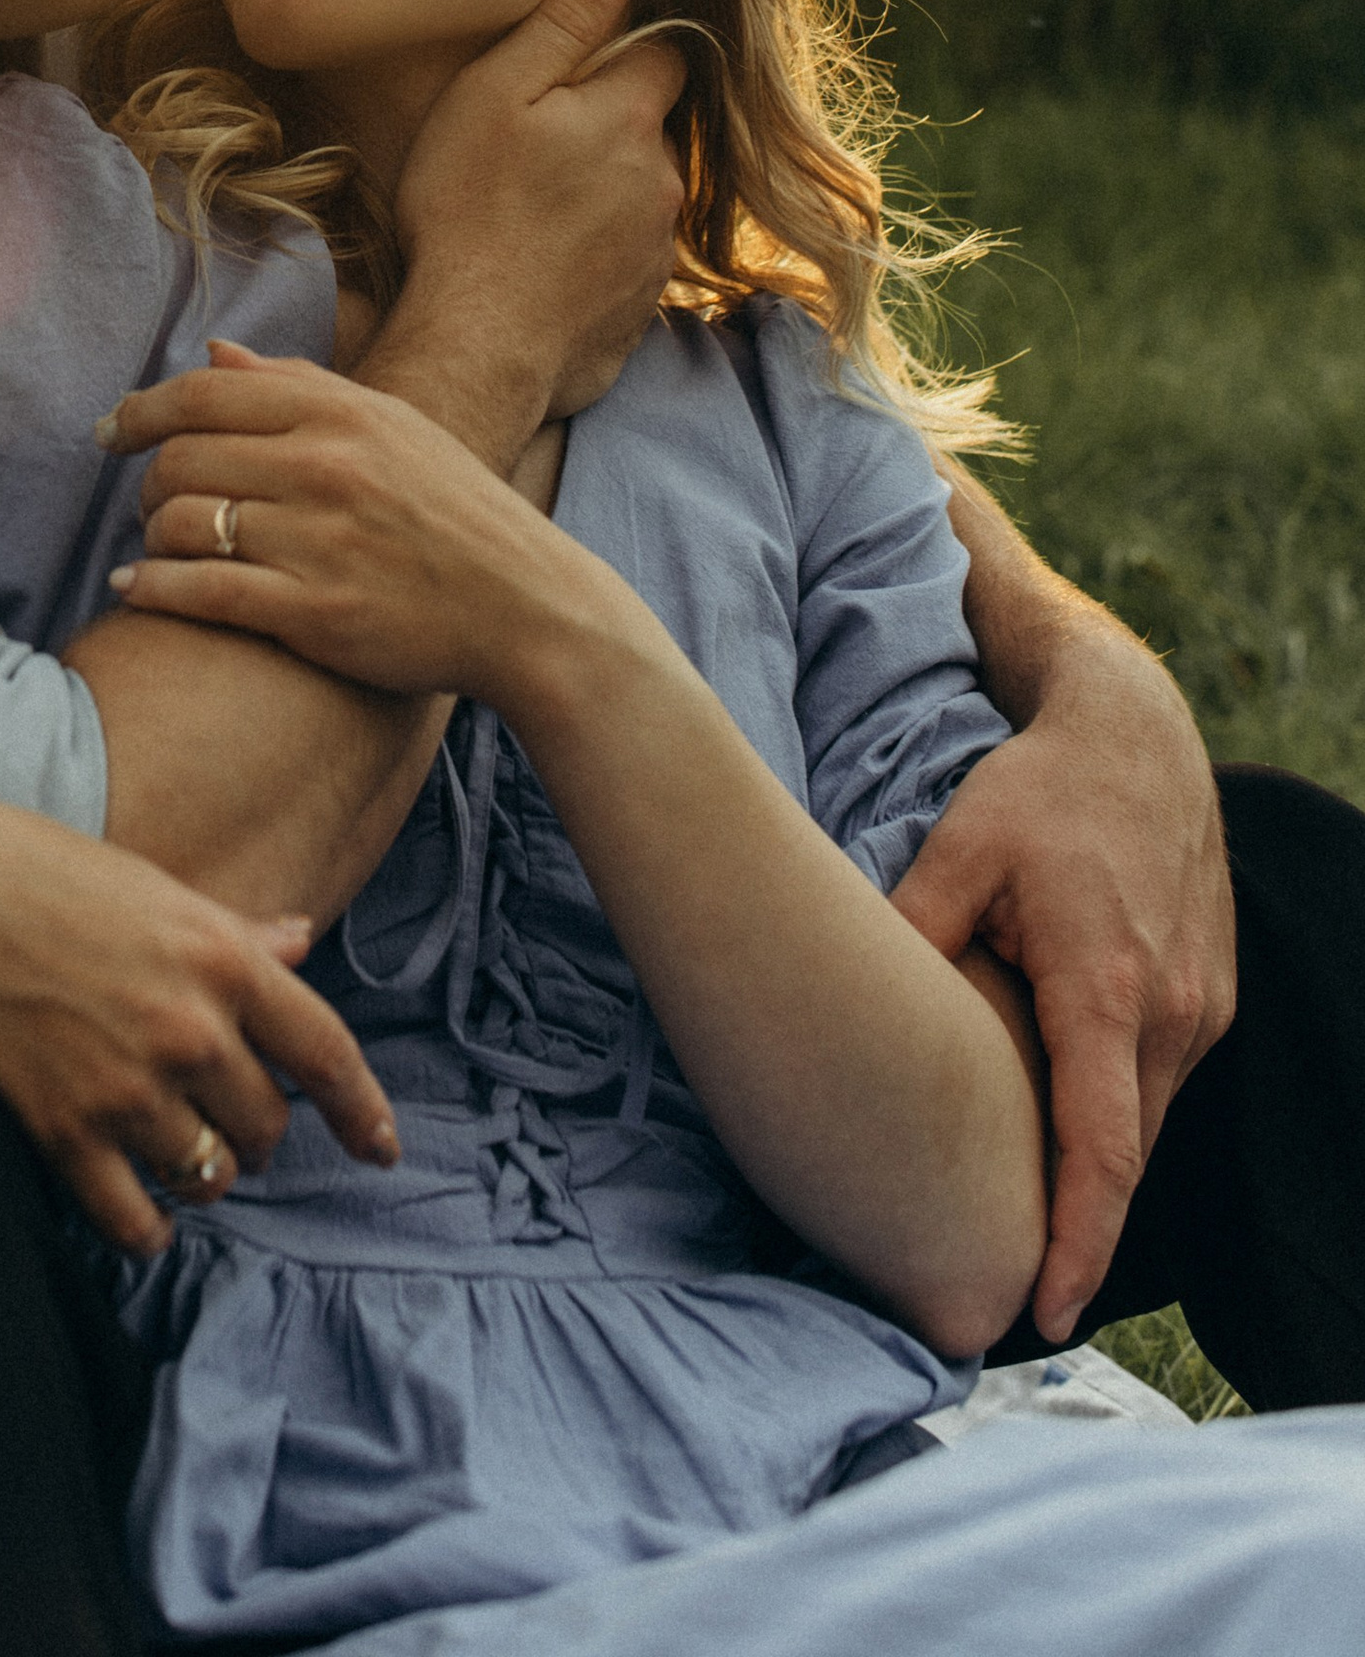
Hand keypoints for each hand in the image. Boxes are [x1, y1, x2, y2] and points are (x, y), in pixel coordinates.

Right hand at [0, 784, 400, 1257]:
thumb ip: (235, 929)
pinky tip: (140, 1214)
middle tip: (221, 1112)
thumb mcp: (154, 887)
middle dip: (254, 1128)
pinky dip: (146, 1227)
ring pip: (211, 1174)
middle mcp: (188, 1026)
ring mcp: (127, 1084)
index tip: (382, 1150)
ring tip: (175, 1151)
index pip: (327, 1051)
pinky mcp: (65, 1132)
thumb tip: (302, 938)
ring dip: (203, 1173)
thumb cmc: (40, 874)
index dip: (363, 1111)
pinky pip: (136, 1219)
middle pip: (268, 1123)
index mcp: (221, 956)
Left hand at [97, 347, 593, 699]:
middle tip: (146, 501)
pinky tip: (135, 588)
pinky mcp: (315, 613)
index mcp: (341, 414)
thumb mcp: (391, 427)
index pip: (205, 394)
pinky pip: (202, 591)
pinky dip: (153, 588)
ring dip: (150, 536)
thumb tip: (212, 350)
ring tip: (155, 547)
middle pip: (181, 458)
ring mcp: (318, 541)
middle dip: (145, 480)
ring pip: (182, 523)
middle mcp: (326, 468)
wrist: (527, 608)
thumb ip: (299, 385)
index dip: (141, 410)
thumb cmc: (454, 513)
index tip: (110, 430)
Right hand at [380, 0, 685, 464]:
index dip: (626, 52)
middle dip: (606, 128)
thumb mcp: (495, 94)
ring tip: (528, 214)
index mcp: (629, 118)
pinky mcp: (640, 309)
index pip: (665, 56)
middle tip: (532, 147)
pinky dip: (593, 256)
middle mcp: (661, 181)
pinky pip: (625, 260)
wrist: (477, 345)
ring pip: (638, 196)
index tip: (578, 68)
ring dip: (601, 194)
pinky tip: (538, 266)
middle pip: (647, 130)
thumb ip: (561, 25)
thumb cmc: (469, 210)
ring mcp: (656, 252)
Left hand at [888, 633, 1234, 1340]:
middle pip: (1124, 1159)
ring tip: (1027, 1229)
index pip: (1102, 1155)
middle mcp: (1169, 1014)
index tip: (1045, 1315)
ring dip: (1096, 1175)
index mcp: (1105, 991)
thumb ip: (910, 935)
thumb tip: (839, 1002)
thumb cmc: (1039, 792)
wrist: (1136, 733)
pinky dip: (1116, 1118)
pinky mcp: (1209, 999)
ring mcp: (1201, 1010)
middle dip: (1076, 1234)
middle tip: (1004, 1294)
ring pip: (1145, 1124)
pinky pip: (1160, 1084)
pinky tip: (1063, 1131)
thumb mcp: (959, 851)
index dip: (1078, 1246)